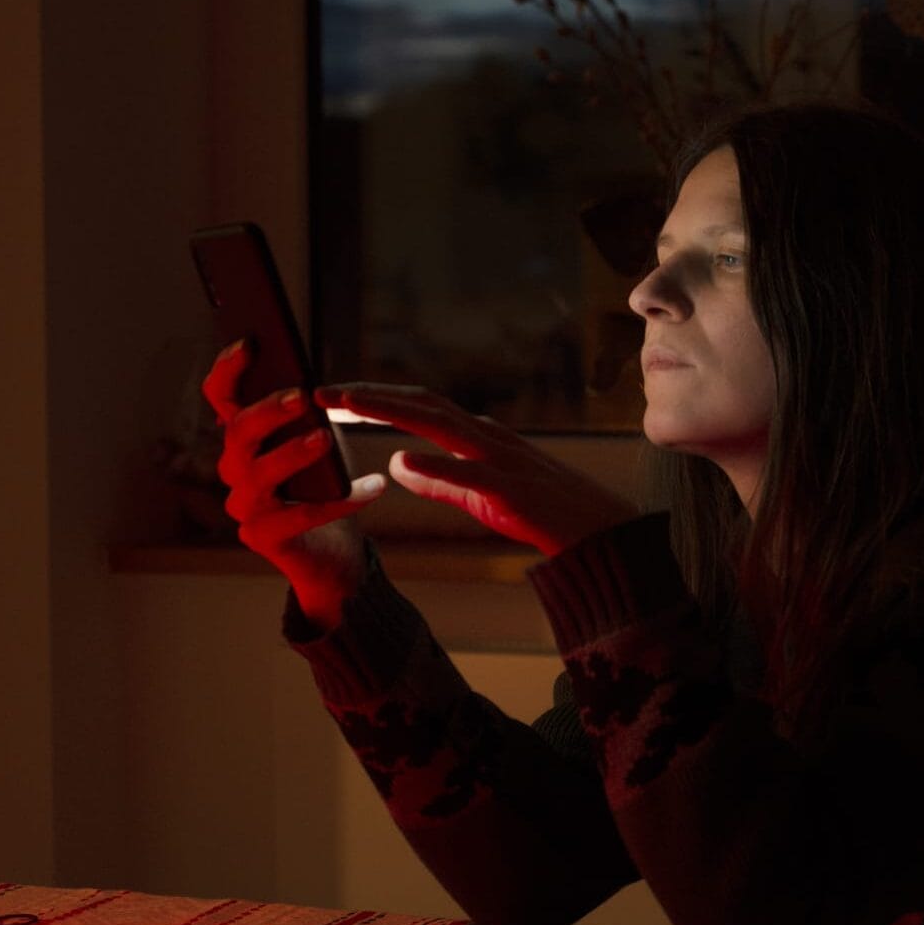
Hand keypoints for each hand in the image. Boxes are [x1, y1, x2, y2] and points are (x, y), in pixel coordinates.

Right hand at [200, 340, 385, 627]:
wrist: (333, 554)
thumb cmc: (324, 487)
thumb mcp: (318, 441)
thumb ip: (309, 415)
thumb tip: (316, 380)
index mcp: (243, 439)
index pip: (220, 398)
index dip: (228, 369)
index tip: (251, 342)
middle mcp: (233, 469)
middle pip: (237, 432)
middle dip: (267, 411)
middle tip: (301, 397)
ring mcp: (244, 506)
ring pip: (258, 473)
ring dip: (292, 453)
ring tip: (326, 438)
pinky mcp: (263, 537)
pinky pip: (301, 515)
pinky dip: (340, 500)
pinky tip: (374, 487)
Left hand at [315, 383, 635, 555]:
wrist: (603, 533)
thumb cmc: (545, 514)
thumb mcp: (481, 496)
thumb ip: (440, 481)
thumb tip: (396, 464)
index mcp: (480, 436)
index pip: (421, 406)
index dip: (376, 398)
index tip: (333, 397)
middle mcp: (489, 437)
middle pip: (422, 403)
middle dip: (370, 395)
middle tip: (320, 391)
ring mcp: (502, 460)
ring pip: (439, 423)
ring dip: (388, 410)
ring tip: (345, 404)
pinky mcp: (513, 491)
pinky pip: (470, 473)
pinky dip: (435, 464)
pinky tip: (402, 458)